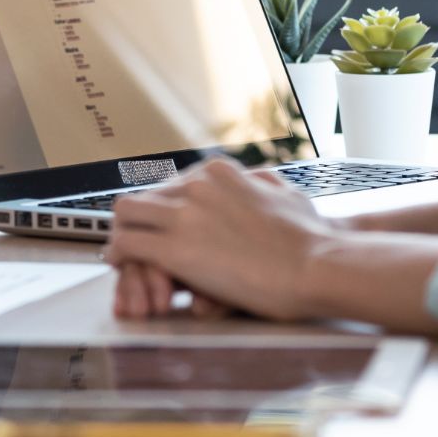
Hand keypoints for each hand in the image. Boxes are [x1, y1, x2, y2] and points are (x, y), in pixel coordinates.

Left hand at [104, 157, 335, 322]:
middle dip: (141, 221)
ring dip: (123, 233)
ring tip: (123, 252)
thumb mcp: (286, 194)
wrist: (319, 264)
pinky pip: (125, 244)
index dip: (165, 209)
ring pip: (125, 214)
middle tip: (138, 241)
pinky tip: (121, 264)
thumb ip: (263, 184)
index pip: (172, 184)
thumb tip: (259, 180)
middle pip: (146, 196)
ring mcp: (183, 215)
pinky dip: (118, 255)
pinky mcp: (174, 248)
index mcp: (218, 172)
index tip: (164, 225)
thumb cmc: (312, 239)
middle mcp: (196, 185)